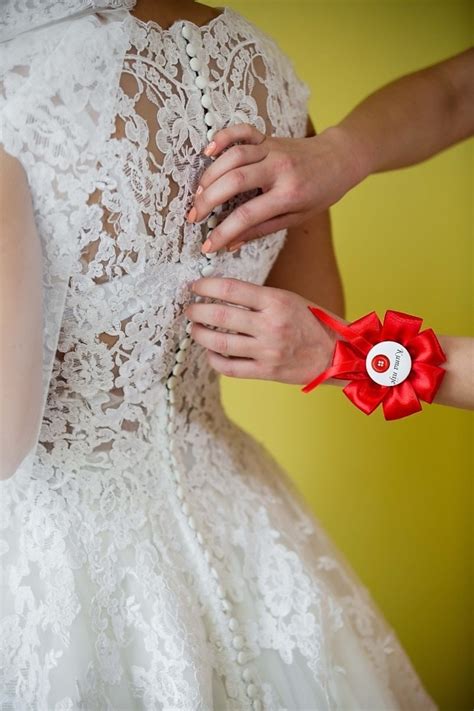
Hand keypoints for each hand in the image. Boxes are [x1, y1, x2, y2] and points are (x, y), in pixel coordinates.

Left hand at [184, 277, 342, 383]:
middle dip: (196, 310)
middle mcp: (270, 326)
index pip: (230, 289)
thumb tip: (221, 294)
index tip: (194, 286)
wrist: (337, 354)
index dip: (205, 286)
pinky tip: (211, 351)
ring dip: (200, 334)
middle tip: (189, 308)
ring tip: (194, 328)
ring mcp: (267, 351)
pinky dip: (214, 359)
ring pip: (220, 343)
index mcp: (276, 301)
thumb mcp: (289, 299)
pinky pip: (230, 367)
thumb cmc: (313, 323)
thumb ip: (258, 298)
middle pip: (220, 316)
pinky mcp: (266, 371)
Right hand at [188, 123, 364, 253]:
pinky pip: (242, 132)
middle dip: (208, 201)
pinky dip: (223, 137)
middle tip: (193, 217)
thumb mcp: (296, 218)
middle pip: (234, 182)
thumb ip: (261, 229)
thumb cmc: (319, 193)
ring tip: (198, 195)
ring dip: (210, 176)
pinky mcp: (268, 137)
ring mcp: (272, 149)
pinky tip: (208, 152)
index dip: (224, 232)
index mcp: (288, 194)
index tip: (207, 245)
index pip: (248, 215)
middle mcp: (279, 169)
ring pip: (234, 157)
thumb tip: (231, 244)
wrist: (339, 159)